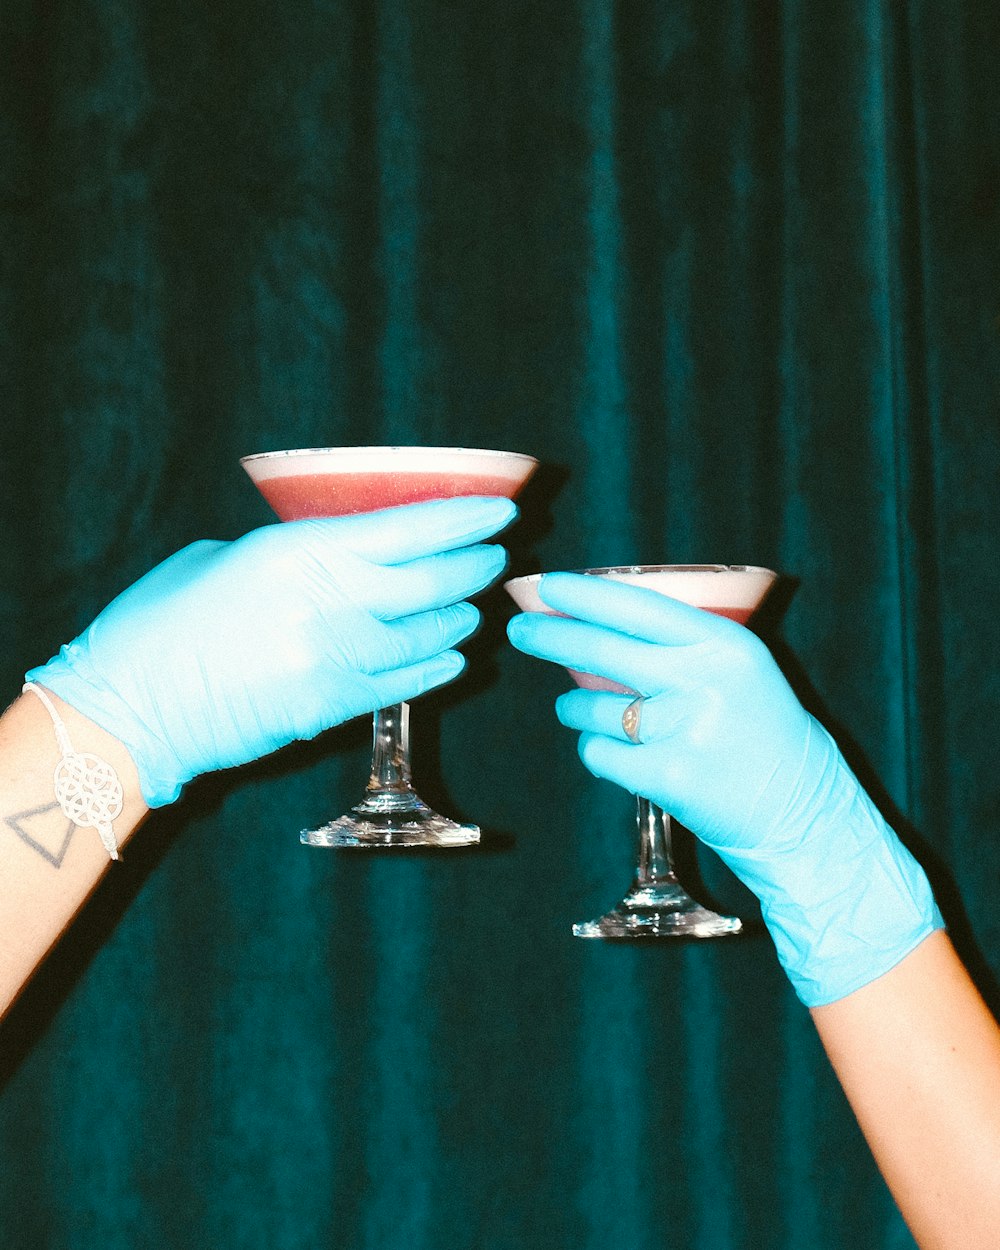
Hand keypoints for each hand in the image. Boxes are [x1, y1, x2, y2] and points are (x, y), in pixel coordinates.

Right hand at [27, 496, 516, 806]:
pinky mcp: (334, 708)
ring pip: (432, 634)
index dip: (463, 518)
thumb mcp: (224, 559)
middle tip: (495, 555)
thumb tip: (344, 552)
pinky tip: (454, 654)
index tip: (499, 510)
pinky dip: (439, 666)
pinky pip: (410, 683)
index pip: (408, 529)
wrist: (129, 710)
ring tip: (471, 603)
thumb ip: (294, 553)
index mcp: (298, 551)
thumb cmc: (160, 622)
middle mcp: (329, 603)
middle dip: (476, 565)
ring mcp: (336, 660)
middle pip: (433, 581)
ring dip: (461, 616)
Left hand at [507, 572, 941, 1005]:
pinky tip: (621, 753)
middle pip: (602, 650)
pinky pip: (599, 754)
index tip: (548, 586)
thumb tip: (592, 620)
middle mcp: (705, 680)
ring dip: (575, 709)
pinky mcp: (668, 777)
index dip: (586, 594)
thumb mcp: (738, 668)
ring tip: (588, 712)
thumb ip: (680, 644)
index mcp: (725, 644)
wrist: (803, 810)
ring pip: (592, 708)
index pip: (639, 607)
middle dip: (550, 637)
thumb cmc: (761, 732)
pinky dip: (597, 752)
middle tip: (520, 632)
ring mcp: (685, 730)